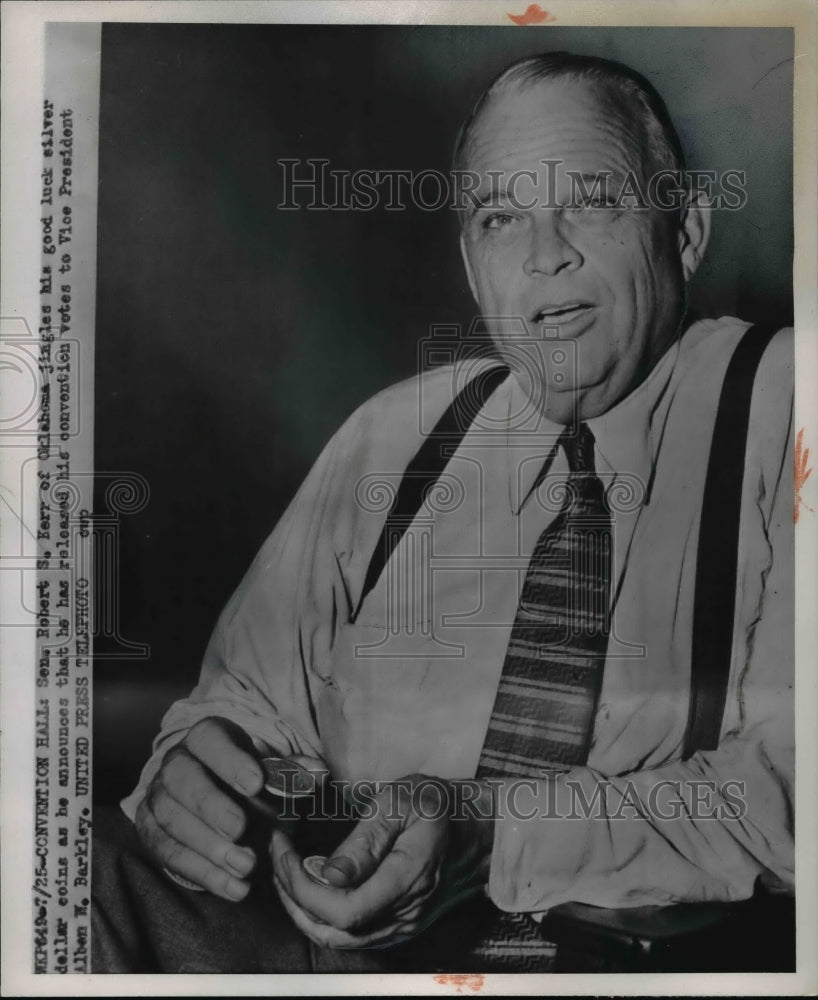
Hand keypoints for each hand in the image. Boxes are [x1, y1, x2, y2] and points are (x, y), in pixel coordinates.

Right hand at [136, 715, 325, 901]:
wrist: (217, 803)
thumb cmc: (249, 781)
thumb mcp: (273, 770)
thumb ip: (294, 772)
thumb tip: (319, 773)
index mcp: (206, 737)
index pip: (209, 739)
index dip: (229, 760)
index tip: (255, 784)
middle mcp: (176, 762)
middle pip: (180, 778)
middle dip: (210, 806)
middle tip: (240, 830)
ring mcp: (158, 797)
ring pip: (171, 820)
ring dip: (209, 847)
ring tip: (246, 866)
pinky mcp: (150, 831)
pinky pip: (168, 854)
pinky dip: (203, 874)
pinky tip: (235, 887)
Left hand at [270, 773, 494, 948]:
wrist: (479, 827)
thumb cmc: (441, 805)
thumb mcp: (402, 802)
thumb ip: (365, 841)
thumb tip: (328, 876)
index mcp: (407, 878)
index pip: (342, 910)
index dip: (301, 886)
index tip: (282, 848)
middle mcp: (405, 912)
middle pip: (333, 931)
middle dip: (292, 898)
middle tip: (277, 856)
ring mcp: (404, 924)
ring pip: (339, 939)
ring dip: (302, 910)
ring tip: (286, 870)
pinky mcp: (400, 924)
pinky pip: (352, 935)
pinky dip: (321, 916)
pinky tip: (310, 888)